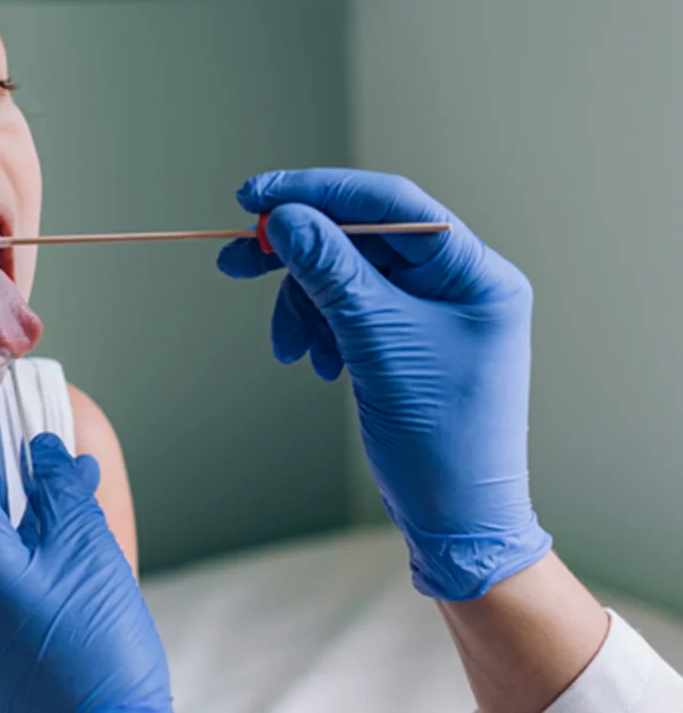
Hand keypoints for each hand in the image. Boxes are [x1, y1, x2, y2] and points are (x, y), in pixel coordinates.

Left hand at [0, 397, 187, 712]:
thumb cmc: (97, 653)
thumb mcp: (88, 554)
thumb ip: (61, 494)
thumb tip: (43, 454)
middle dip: (13, 480)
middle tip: (43, 445)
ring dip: (29, 525)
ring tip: (75, 500)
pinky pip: (1, 596)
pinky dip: (29, 567)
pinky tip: (67, 561)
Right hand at [218, 169, 551, 600]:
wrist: (455, 520)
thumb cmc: (440, 440)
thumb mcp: (379, 346)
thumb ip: (334, 274)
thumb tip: (288, 218)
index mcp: (475, 274)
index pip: (391, 204)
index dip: (319, 192)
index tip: (256, 197)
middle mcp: (458, 285)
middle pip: (362, 239)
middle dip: (299, 253)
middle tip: (237, 259)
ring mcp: (431, 314)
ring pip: (345, 277)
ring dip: (304, 305)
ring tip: (287, 349)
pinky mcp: (405, 342)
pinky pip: (347, 312)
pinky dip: (319, 330)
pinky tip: (314, 363)